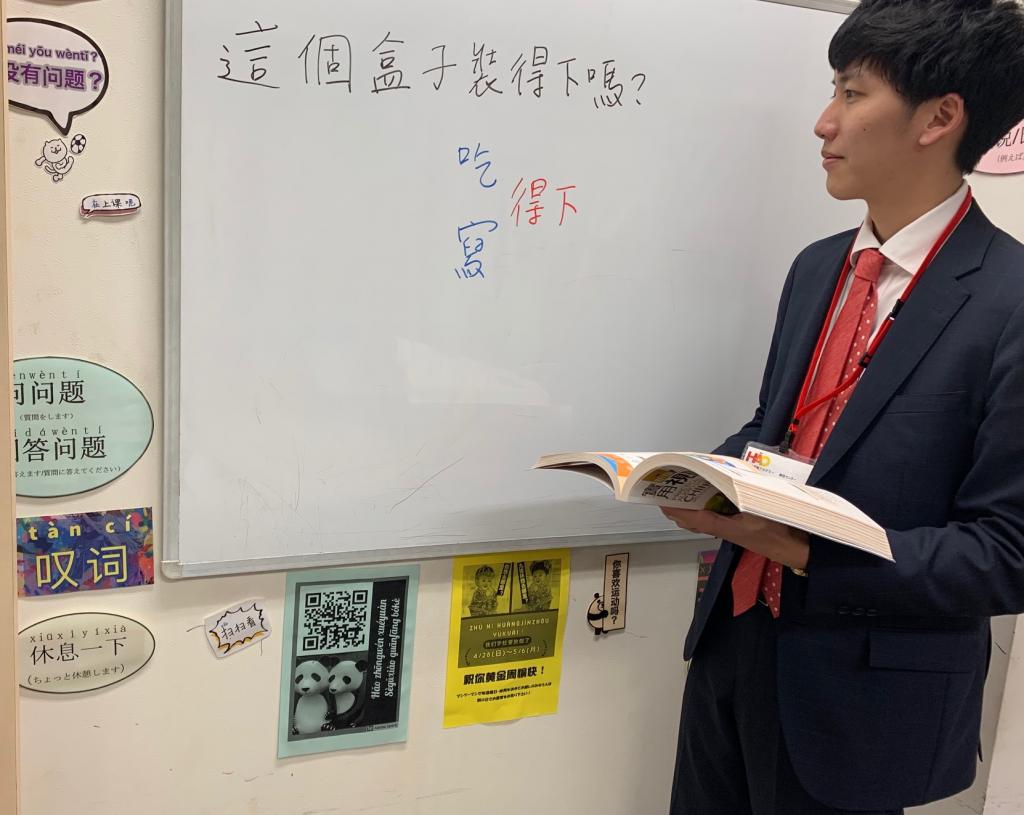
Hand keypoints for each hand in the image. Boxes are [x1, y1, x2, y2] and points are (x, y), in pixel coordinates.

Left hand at [661, 507, 809, 569]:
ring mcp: (733, 532)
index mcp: (728, 528)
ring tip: (681, 495)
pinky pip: (716, 521)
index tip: (663, 501)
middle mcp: (726, 531)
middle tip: (668, 494)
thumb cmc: (782, 530)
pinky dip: (707, 511)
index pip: (695, 520)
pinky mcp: (741, 530)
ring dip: (691, 512)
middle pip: (695, 522)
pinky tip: (709, 499)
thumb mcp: (762, 509)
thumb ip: (744, 493)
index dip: (678, 511)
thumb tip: (726, 476)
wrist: (799, 550)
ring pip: (704, 522)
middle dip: (680, 510)